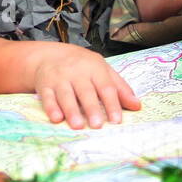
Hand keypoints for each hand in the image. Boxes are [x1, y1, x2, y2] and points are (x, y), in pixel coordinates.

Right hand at [25, 41, 141, 128]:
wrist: (50, 55)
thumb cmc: (83, 66)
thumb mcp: (103, 71)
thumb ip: (120, 88)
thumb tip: (137, 106)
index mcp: (95, 69)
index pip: (106, 87)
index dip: (112, 104)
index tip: (117, 120)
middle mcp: (76, 72)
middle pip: (85, 91)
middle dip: (91, 108)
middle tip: (97, 125)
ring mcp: (59, 78)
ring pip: (66, 95)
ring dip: (71, 110)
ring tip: (78, 126)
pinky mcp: (44, 85)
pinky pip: (47, 97)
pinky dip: (51, 108)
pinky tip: (56, 118)